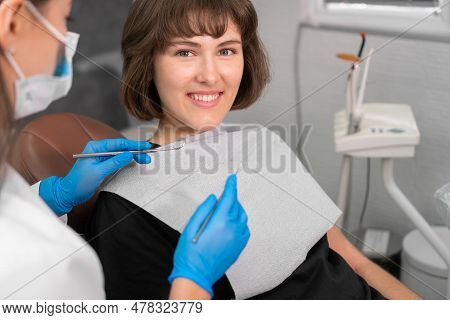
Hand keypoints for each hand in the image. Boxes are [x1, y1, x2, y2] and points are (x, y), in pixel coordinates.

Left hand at [40, 139, 151, 214]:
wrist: (69, 193)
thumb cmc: (79, 182)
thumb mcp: (98, 172)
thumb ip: (114, 162)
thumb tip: (129, 155)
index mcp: (95, 148)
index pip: (118, 143)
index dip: (133, 144)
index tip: (145, 146)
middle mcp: (99, 150)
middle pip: (121, 148)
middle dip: (136, 151)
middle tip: (149, 155)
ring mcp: (102, 158)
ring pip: (122, 154)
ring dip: (134, 156)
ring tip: (146, 159)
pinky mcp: (105, 165)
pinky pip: (119, 160)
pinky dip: (128, 161)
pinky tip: (136, 161)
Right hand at [168, 174, 249, 297]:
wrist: (196, 276)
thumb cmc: (190, 254)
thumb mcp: (190, 227)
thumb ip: (203, 210)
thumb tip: (214, 199)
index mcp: (220, 222)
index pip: (230, 198)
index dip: (231, 186)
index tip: (232, 179)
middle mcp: (232, 230)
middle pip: (237, 206)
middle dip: (232, 198)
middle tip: (223, 196)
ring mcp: (238, 240)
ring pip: (242, 217)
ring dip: (236, 209)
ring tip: (225, 208)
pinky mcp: (239, 248)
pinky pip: (244, 229)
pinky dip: (240, 221)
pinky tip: (231, 222)